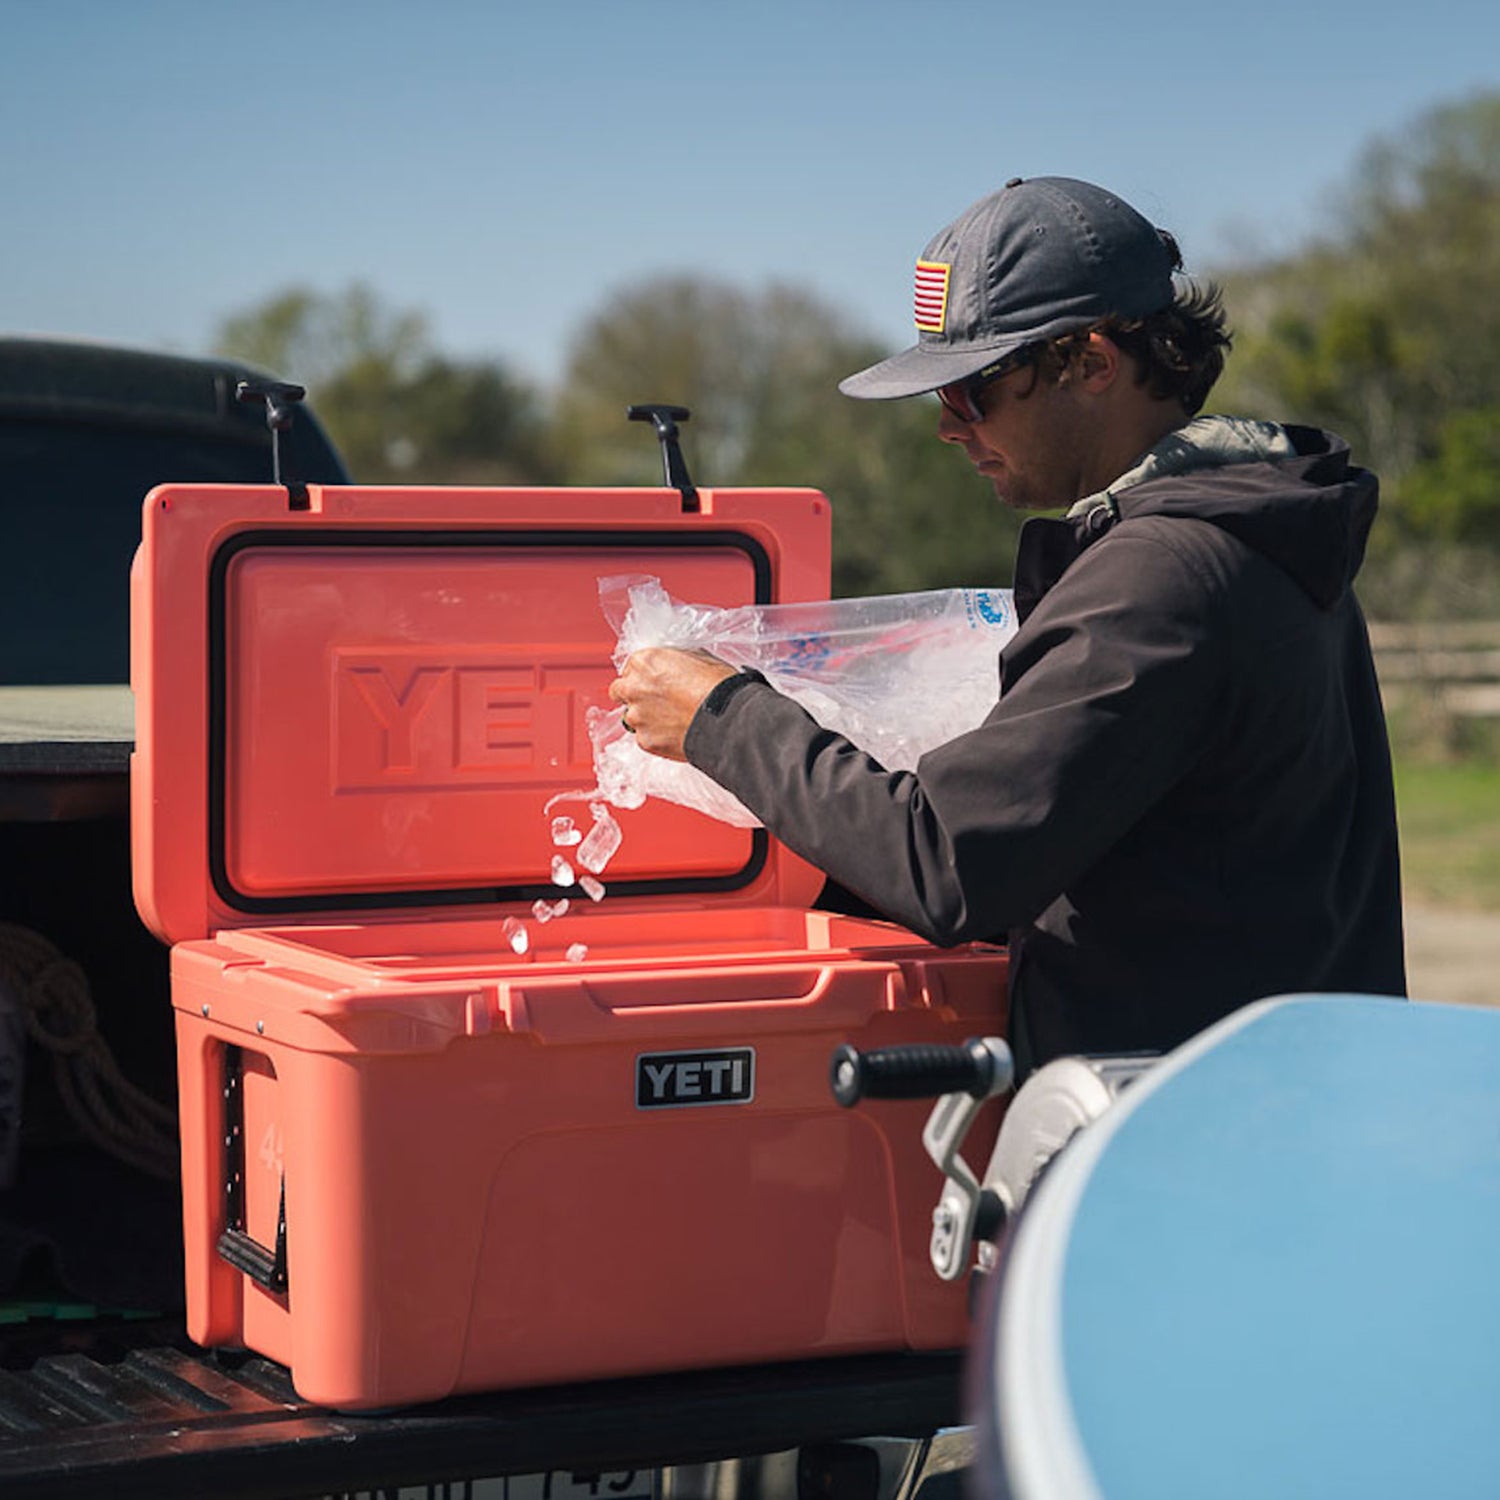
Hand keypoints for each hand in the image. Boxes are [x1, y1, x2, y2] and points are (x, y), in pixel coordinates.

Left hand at [608, 648, 736, 761]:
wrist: (727, 719)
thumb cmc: (718, 687)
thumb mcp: (699, 658)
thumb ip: (675, 660)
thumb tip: (674, 664)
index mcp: (645, 662)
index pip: (630, 667)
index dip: (644, 675)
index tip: (655, 682)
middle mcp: (634, 688)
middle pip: (619, 691)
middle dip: (634, 695)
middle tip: (656, 701)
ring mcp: (638, 716)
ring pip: (632, 717)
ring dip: (646, 718)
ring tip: (672, 720)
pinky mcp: (645, 741)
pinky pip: (645, 738)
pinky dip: (657, 737)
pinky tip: (677, 732)